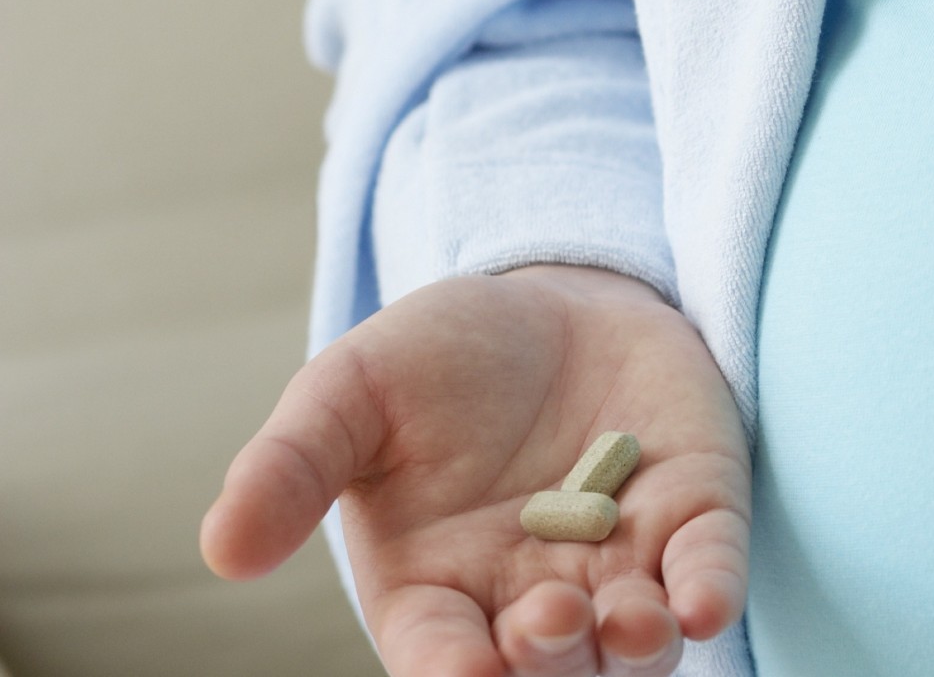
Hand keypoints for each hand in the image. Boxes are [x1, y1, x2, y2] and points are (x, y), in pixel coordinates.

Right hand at [200, 265, 748, 676]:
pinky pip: (709, 571)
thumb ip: (291, 467)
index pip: (443, 661)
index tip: (462, 673)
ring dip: (638, 647)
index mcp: (440, 592)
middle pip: (548, 669)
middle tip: (546, 621)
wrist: (550, 296)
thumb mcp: (349, 394)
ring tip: (631, 620)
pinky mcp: (694, 514)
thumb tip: (222, 551)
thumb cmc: (435, 360)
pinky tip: (706, 605)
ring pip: (636, 646)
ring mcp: (622, 564)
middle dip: (551, 662)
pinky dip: (710, 592)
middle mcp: (533, 599)